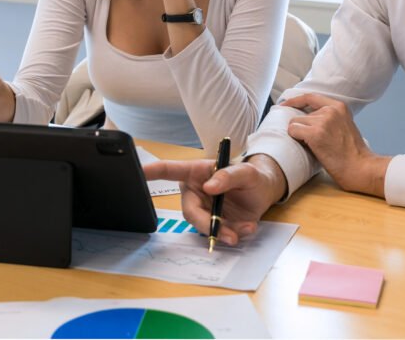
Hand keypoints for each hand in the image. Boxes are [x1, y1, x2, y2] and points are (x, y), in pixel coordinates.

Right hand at [143, 155, 286, 245]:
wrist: (266, 192)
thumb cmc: (252, 176)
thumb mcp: (245, 171)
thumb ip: (228, 176)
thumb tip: (209, 186)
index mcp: (196, 173)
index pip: (169, 170)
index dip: (152, 172)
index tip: (138, 172)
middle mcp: (196, 193)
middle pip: (189, 211)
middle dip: (206, 224)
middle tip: (225, 233)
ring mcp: (206, 210)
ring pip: (204, 227)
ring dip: (223, 232)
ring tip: (243, 230)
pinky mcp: (218, 225)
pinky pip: (220, 234)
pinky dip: (235, 234)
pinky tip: (248, 227)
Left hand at [283, 92, 391, 197]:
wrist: (360, 167)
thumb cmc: (352, 152)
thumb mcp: (343, 125)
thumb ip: (328, 117)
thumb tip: (305, 117)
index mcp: (339, 106)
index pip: (310, 97)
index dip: (294, 101)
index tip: (285, 105)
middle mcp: (330, 110)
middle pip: (301, 115)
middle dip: (303, 129)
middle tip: (314, 142)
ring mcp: (323, 121)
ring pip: (295, 123)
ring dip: (300, 135)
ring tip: (316, 146)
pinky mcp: (315, 133)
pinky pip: (293, 131)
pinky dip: (296, 139)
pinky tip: (309, 147)